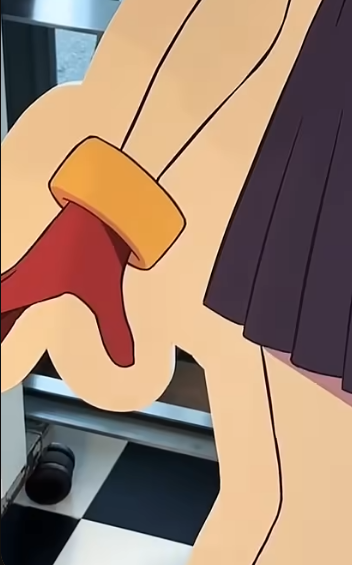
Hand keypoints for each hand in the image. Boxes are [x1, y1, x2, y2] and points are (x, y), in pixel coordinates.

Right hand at [1, 202, 134, 366]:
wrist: (106, 202)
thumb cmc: (100, 241)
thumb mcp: (106, 293)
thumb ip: (114, 328)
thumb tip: (125, 361)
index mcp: (30, 283)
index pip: (1, 306)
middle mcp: (27, 272)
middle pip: (2, 299)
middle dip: (0, 321)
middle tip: (0, 337)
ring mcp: (35, 261)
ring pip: (8, 288)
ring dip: (4, 307)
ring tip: (4, 327)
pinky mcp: (45, 252)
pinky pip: (17, 278)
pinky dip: (11, 293)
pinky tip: (17, 299)